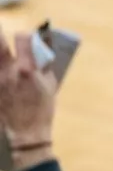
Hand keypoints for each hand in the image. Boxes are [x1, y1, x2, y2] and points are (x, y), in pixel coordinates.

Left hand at [0, 25, 57, 169]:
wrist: (25, 135)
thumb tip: (41, 49)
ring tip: (3, 58)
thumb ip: (45, 66)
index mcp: (28, 70)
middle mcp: (9, 72)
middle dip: (0, 35)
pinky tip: (3, 75)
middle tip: (1, 36)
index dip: (24, 35)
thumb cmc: (41, 111)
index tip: (25, 38)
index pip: (23, 38)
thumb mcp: (50, 86)